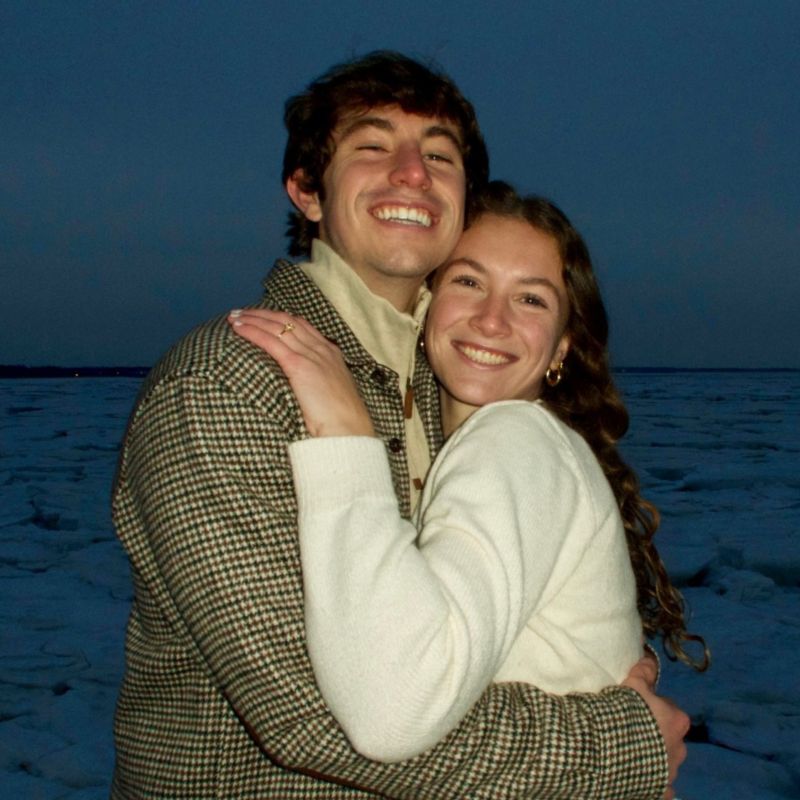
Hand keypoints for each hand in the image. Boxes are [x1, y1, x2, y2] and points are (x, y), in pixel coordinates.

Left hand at [228, 309, 375, 437]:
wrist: (348, 429)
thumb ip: (321, 384)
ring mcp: (311, 356)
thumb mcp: (334, 394)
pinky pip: (271, 342)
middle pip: (288, 321)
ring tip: (234, 316)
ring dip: (253, 319)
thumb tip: (307, 388)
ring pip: (277, 327)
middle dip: (263, 314)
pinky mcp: (299, 366)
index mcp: (331, 354)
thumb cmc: (341, 420)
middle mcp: (322, 349)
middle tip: (242, 311)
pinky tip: (238, 328)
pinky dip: (252, 331)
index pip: (303, 325)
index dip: (281, 318)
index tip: (264, 316)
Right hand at [622, 653, 689, 799]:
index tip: (637, 708)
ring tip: (630, 751)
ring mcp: (671, 773)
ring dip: (654, 756)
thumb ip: (645, 671)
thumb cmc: (625, 713)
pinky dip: (653, 782)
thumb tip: (651, 657)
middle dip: (656, 734)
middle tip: (632, 729)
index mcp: (677, 721)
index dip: (653, 708)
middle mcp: (680, 748)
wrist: (609, 750)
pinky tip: (637, 776)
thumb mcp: (633, 686)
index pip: (670, 710)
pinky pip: (661, 787)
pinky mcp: (661, 792)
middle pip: (670, 737)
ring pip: (666, 762)